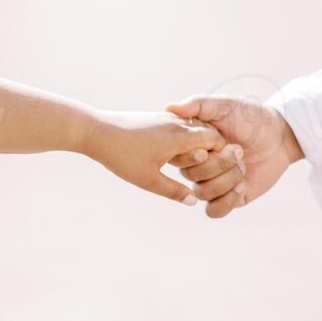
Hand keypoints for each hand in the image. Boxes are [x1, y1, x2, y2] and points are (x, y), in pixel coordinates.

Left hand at [86, 110, 225, 204]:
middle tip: (217, 167)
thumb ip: (174, 191)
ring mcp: (165, 118)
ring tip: (199, 162)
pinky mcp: (155, 118)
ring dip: (198, 143)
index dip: (222, 154)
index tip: (225, 168)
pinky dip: (184, 138)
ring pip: (192, 128)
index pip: (213, 139)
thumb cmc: (121, 156)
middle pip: (206, 132)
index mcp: (178, 137)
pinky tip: (179, 153)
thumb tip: (195, 202)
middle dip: (213, 149)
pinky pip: (179, 126)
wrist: (96, 132)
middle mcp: (175, 123)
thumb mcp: (148, 180)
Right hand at [167, 96, 302, 217]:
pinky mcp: (227, 198)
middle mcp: (198, 164)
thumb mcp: (224, 105)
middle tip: (239, 150)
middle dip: (218, 164)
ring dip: (227, 179)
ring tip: (243, 166)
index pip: (178, 156)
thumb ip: (198, 104)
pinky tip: (242, 186)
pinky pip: (214, 211)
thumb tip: (169, 107)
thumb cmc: (250, 117)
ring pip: (202, 193)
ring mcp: (211, 182)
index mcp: (192, 144)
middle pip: (191, 176)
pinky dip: (227, 201)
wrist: (279, 135)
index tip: (217, 140)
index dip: (197, 152)